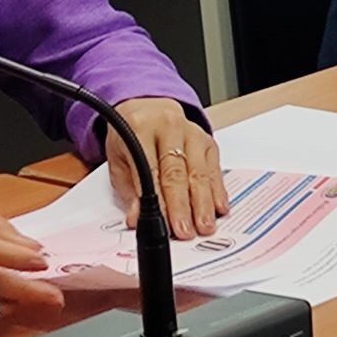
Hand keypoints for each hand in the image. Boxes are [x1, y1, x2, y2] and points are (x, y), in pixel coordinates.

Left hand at [105, 98, 228, 237]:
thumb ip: (128, 189)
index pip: (151, 171)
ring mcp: (192, 132)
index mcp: (141, 128)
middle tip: (186, 231)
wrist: (147, 106)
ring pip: (200, 171)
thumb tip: (136, 217)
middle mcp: (169, 127)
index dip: (158, 201)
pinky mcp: (207, 140)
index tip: (161, 224)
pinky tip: (219, 206)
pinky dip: (217, 189)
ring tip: (204, 225)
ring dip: (203, 202)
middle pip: (178, 172)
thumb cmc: (130, 133)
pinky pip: (214, 168)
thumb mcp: (118, 158)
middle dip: (183, 206)